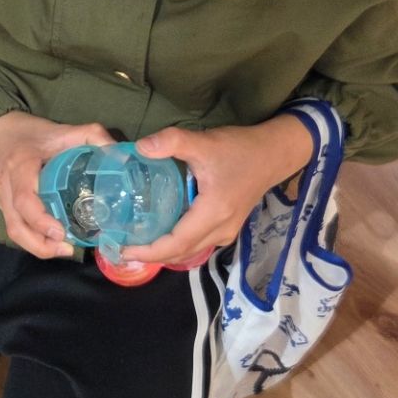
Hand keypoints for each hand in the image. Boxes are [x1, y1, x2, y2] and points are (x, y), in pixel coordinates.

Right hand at [0, 111, 113, 258]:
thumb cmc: (30, 132)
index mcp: (20, 167)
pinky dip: (34, 240)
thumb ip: (91, 136)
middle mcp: (7, 188)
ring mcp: (2, 200)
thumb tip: (120, 154)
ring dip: (38, 246)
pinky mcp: (3, 207)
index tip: (62, 231)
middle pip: (17, 226)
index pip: (24, 200)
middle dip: (41, 244)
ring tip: (64, 249)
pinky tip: (54, 242)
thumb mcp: (62, 129)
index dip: (41, 220)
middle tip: (68, 248)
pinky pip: (16, 229)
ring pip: (14, 232)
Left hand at [123, 114, 314, 268]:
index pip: (176, 243)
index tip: (123, 250)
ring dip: (165, 253)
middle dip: (151, 256)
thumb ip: (172, 142)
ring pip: (191, 252)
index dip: (149, 251)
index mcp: (213, 214)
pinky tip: (163, 234)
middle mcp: (220, 230)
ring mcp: (227, 232)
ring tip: (139, 244)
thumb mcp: (204, 142)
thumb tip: (139, 148)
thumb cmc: (240, 149)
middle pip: (181, 253)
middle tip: (123, 248)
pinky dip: (179, 245)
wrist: (274, 153)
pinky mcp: (228, 227)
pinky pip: (199, 244)